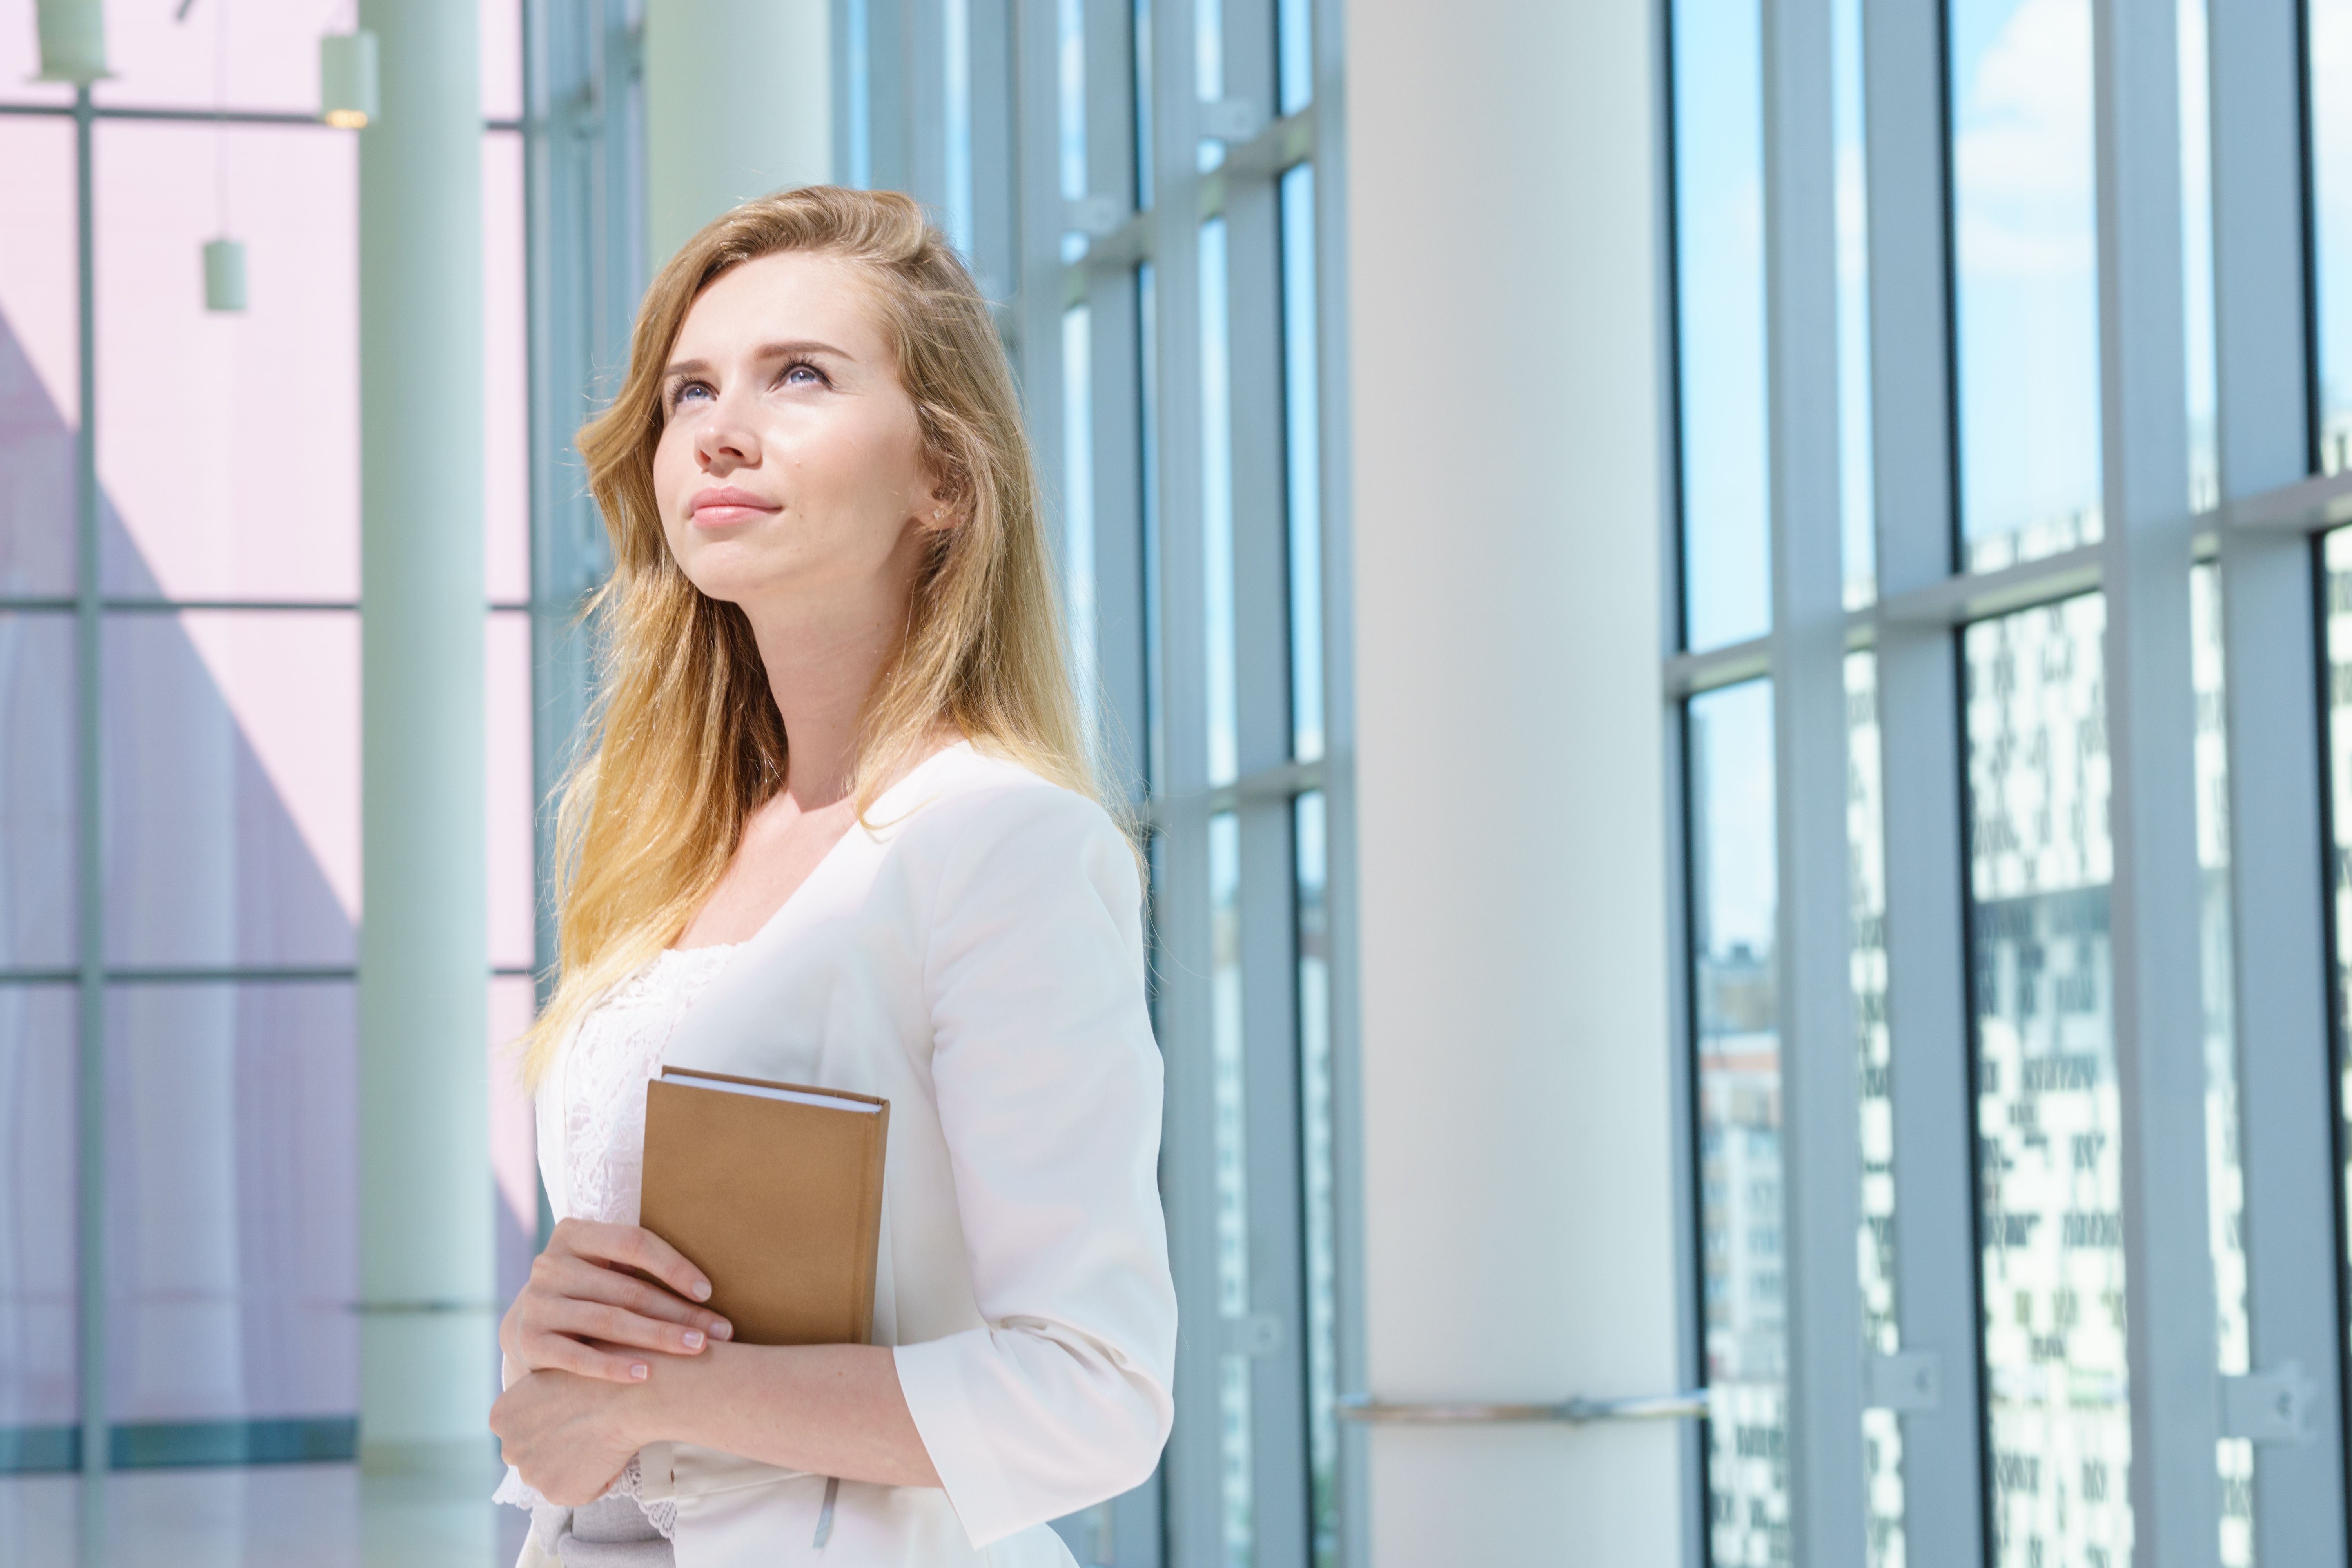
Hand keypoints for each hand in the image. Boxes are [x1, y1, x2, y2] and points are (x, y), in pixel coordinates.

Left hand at [491, 1368, 642, 1506]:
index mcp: (500, 1417)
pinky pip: (577, 1491)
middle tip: (586, 1428)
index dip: (547, 1423)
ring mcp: (531, 1475)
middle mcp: (508, 1450)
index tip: (568, 1412)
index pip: (519, 1429)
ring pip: (553, 1475)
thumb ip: (533, 1400)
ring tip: (599, 1439)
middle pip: (533, 1455)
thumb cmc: (597, 1375)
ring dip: (573, 1465)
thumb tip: (542, 1411)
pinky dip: (594, 1479)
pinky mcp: (557, 1494)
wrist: (626, 1396)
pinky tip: (607, 1455)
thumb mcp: (549, 1374)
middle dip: (555, 1448)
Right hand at [500, 1218, 732, 1382]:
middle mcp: (549, 1265)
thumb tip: (708, 1285)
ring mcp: (537, 1304)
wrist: (526, 1329)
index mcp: (572, 1234)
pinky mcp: (530, 1343)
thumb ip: (636, 1264)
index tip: (708, 1291)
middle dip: (679, 1312)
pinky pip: (579, 1357)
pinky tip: (648, 1374)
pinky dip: (614, 1366)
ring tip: (697, 1349)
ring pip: (608, 1321)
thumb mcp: (601, 1267)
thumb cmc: (585, 1293)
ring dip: (658, 1337)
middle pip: (627, 1288)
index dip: (673, 1265)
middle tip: (720, 1331)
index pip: (632, 1242)